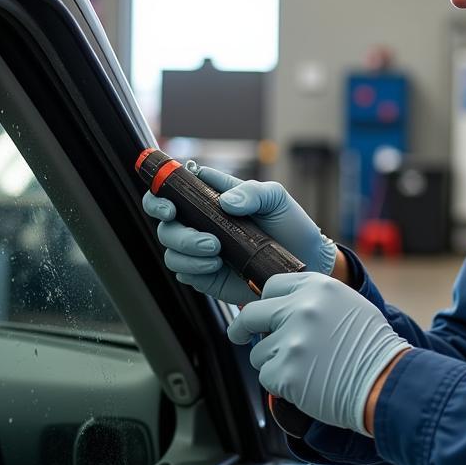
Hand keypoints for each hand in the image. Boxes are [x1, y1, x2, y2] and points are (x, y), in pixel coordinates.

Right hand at [142, 166, 337, 304]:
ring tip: (218, 253)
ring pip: (171, 250)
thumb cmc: (290, 225)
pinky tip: (217, 267)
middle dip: (176, 232)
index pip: (173, 190)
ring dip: (188, 253)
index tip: (169, 206)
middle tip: (208, 240)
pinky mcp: (206, 274)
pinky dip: (195, 270)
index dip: (159, 195)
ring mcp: (201, 249)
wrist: (305, 261)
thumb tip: (227, 202)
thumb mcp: (276, 198)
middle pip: (166, 224)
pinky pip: (184, 272)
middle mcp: (201, 222)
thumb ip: (253, 192)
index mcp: (212, 197)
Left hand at [232, 273, 410, 434]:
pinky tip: (305, 382)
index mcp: (317, 287)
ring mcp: (291, 340)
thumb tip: (279, 303)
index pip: (272, 286)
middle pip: (252, 314)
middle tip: (238, 335)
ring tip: (304, 367)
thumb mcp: (347, 304)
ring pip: (258, 351)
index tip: (261, 312)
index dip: (266, 301)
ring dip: (273, 361)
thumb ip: (313, 299)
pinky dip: (280, 383)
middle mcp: (301, 308)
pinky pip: (266, 376)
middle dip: (243, 327)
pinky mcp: (285, 372)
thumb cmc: (370, 346)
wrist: (385, 380)